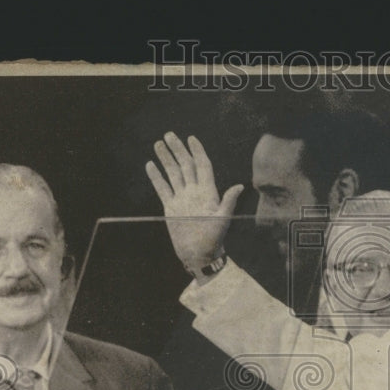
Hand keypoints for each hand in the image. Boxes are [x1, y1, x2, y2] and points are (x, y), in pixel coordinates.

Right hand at [145, 132, 244, 271]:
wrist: (200, 255)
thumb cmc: (214, 239)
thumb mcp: (223, 220)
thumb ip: (229, 202)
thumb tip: (240, 186)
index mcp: (208, 192)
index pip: (202, 166)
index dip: (197, 151)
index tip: (191, 138)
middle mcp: (194, 192)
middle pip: (186, 165)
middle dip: (178, 150)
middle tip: (169, 134)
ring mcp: (182, 198)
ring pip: (173, 174)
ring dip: (166, 159)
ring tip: (158, 144)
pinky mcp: (171, 207)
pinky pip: (162, 188)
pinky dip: (156, 177)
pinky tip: (150, 165)